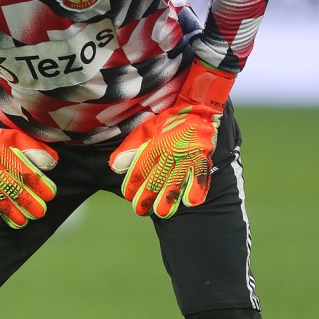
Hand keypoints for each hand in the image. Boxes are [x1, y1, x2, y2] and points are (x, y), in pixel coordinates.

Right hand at [0, 91, 57, 229]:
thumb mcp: (17, 136)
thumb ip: (36, 148)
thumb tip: (52, 163)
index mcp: (6, 154)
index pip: (26, 173)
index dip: (40, 185)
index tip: (49, 195)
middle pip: (13, 188)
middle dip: (28, 202)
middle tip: (39, 212)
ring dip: (10, 212)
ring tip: (22, 222)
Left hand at [109, 60, 234, 218]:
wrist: (198, 105)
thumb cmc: (169, 120)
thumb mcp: (145, 129)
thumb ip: (129, 148)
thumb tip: (114, 167)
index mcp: (155, 143)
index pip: (140, 168)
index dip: (132, 184)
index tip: (128, 195)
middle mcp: (171, 150)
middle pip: (157, 179)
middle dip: (147, 197)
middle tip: (140, 210)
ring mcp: (189, 154)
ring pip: (177, 181)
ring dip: (168, 199)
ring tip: (161, 212)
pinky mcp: (204, 156)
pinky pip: (200, 175)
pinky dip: (196, 189)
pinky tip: (190, 202)